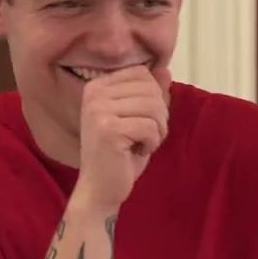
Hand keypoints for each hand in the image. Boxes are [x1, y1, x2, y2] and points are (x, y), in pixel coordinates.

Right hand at [73, 66, 172, 211]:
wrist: (101, 189)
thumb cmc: (122, 153)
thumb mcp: (140, 118)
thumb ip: (150, 94)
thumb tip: (164, 69)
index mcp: (97, 86)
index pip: (143, 74)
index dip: (154, 97)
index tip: (142, 120)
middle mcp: (93, 93)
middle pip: (151, 88)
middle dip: (159, 115)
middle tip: (144, 136)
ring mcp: (98, 110)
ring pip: (153, 106)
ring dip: (157, 130)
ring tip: (141, 143)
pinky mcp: (108, 129)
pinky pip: (150, 126)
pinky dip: (152, 142)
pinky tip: (136, 152)